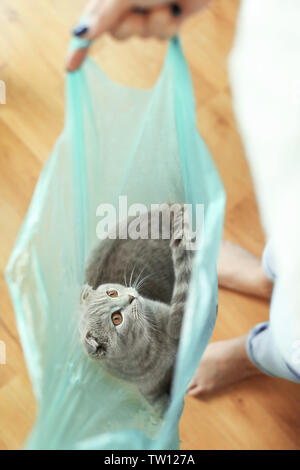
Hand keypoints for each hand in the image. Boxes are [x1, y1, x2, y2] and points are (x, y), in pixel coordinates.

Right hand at [66, 0, 211, 70]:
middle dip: (129, 25)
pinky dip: (168, 25)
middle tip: (139, 5)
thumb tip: (79, 33)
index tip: (70, 68)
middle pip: (117, 34)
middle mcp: (127, 3)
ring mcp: (147, 12)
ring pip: (142, 35)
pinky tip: (176, 10)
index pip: (90, 24)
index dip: (79, 47)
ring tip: (163, 2)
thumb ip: (103, 14)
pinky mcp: (167, 19)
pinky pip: (162, 36)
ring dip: (153, 22)